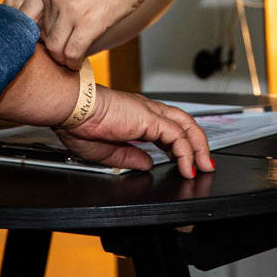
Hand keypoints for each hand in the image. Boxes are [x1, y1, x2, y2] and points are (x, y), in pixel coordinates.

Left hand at [3, 0, 153, 68]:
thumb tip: (41, 25)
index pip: (23, 17)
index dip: (29, 35)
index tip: (40, 43)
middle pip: (42, 36)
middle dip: (51, 48)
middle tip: (61, 52)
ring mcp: (71, 10)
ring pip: (55, 49)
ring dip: (62, 58)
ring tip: (70, 59)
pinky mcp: (89, 23)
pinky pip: (72, 53)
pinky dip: (73, 62)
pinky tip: (78, 62)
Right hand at [58, 88, 214, 177]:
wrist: (71, 108)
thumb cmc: (78, 124)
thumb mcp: (108, 151)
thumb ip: (130, 157)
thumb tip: (146, 164)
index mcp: (136, 117)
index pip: (167, 129)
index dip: (179, 146)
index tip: (184, 162)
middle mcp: (146, 111)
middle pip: (183, 123)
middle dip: (197, 145)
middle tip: (204, 165)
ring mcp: (150, 112)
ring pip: (186, 126)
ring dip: (198, 148)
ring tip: (203, 167)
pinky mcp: (150, 118)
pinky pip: (176, 136)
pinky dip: (185, 152)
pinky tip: (186, 166)